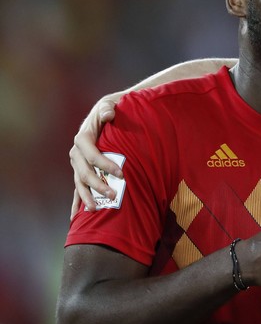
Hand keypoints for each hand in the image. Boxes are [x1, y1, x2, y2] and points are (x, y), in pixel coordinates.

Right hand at [69, 93, 123, 217]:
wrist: (103, 115)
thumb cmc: (108, 111)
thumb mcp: (108, 106)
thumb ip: (107, 110)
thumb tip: (109, 114)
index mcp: (83, 139)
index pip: (92, 155)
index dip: (105, 165)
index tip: (121, 174)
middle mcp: (76, 153)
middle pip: (84, 173)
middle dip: (98, 185)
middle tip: (114, 194)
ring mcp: (77, 164)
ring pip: (79, 183)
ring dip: (86, 197)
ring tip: (94, 209)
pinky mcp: (80, 171)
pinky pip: (77, 188)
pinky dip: (77, 202)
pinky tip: (76, 216)